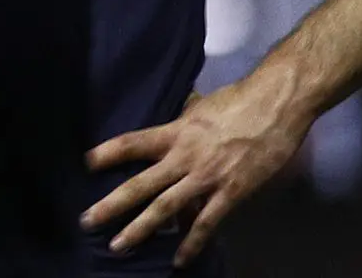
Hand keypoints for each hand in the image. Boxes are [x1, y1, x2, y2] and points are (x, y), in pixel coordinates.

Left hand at [83, 65, 312, 265]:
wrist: (277, 106)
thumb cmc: (239, 100)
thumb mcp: (199, 106)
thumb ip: (181, 123)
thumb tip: (172, 125)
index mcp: (174, 131)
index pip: (131, 143)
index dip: (107, 153)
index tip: (85, 164)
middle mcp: (184, 157)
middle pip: (141, 184)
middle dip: (112, 205)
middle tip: (87, 221)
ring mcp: (207, 178)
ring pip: (166, 208)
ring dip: (140, 229)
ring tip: (118, 245)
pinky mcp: (231, 194)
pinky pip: (207, 223)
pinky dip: (191, 243)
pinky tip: (178, 260)